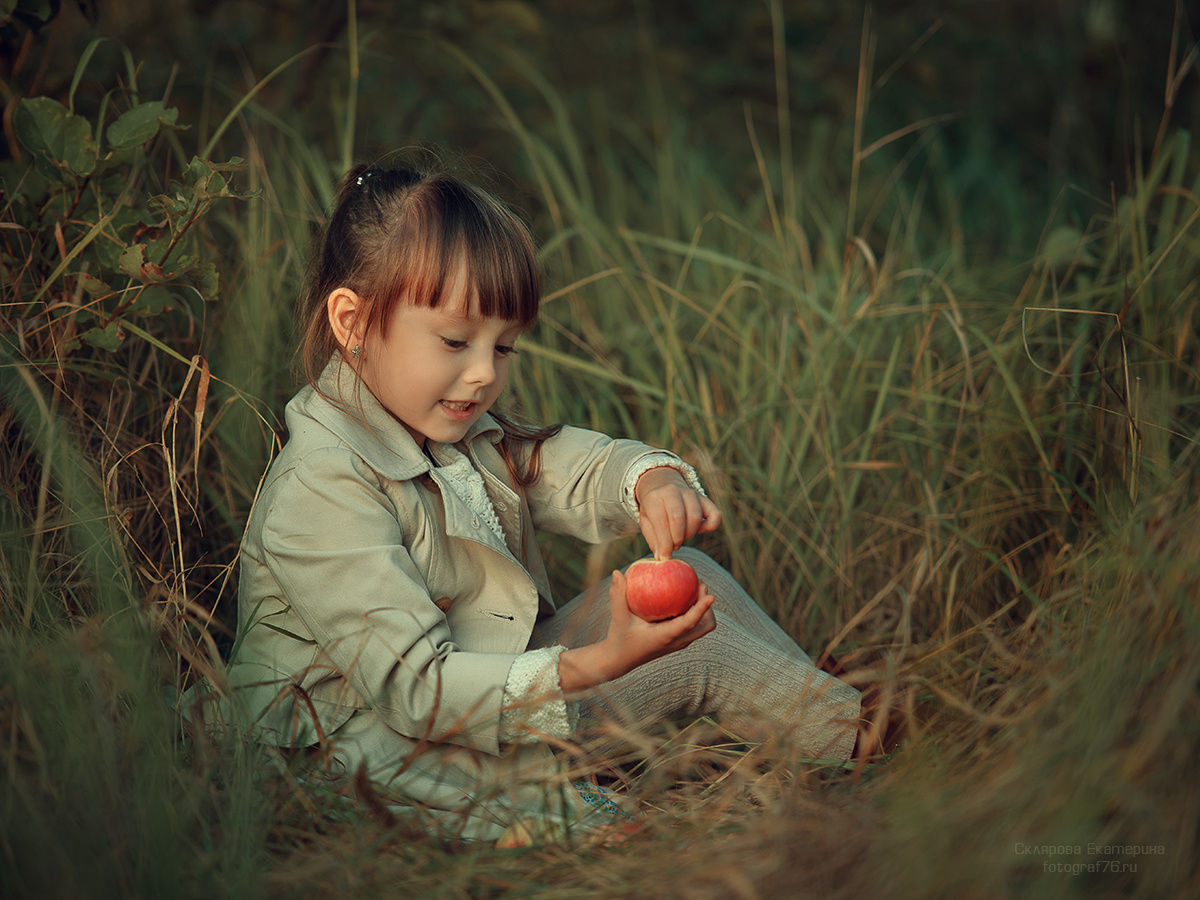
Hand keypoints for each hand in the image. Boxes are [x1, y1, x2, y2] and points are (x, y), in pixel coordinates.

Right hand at [558, 569, 715, 692]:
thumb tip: (617, 572)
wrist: (619, 660)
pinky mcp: (676, 641)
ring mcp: (678, 642)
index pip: (690, 623)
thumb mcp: (618, 617)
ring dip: (704, 609)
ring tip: (694, 588)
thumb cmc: (619, 639)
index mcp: (666, 637)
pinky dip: (696, 612)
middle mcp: (676, 641)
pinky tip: (683, 597)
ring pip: (703, 626)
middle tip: (699, 585)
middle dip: (708, 607)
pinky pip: (694, 625)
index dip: (702, 609)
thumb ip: (617, 595)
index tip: (711, 595)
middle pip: (706, 626)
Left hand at [634, 466, 722, 559]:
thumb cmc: (654, 508)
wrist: (662, 485)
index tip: (665, 557)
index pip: (661, 521)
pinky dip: (710, 526)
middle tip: (674, 546)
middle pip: (679, 518)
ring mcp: (690, 493)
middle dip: (677, 538)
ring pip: (695, 517)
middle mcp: (673, 491)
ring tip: (681, 537)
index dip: (664, 543)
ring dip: (689, 534)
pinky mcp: (704, 498)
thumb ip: (653, 539)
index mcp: (654, 497)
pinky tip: (699, 529)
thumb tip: (662, 557)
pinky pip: (715, 514)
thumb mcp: (646, 521)